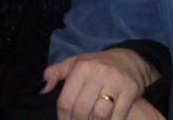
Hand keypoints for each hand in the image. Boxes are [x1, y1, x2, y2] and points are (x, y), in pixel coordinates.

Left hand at [42, 48, 159, 119]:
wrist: (130, 59)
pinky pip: (118, 116)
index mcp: (82, 67)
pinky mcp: (131, 90)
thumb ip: (55, 73)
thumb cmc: (96, 65)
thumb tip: (41, 89)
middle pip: (81, 110)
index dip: (63, 118)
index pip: (65, 101)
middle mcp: (99, 72)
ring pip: (100, 115)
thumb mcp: (75, 63)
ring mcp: (116, 81)